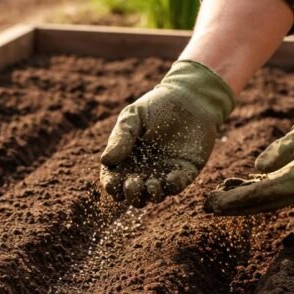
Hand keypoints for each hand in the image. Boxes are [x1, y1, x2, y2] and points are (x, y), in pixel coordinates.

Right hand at [100, 60, 234, 207]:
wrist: (189, 98)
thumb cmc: (156, 105)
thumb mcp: (133, 117)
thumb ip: (121, 138)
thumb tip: (104, 161)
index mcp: (126, 159)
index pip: (114, 180)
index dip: (112, 186)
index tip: (113, 183)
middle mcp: (144, 170)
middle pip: (134, 195)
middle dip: (132, 195)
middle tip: (133, 184)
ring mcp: (164, 172)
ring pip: (155, 196)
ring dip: (152, 195)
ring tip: (152, 184)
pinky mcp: (185, 171)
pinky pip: (178, 186)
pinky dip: (174, 186)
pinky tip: (172, 176)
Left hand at [205, 78, 293, 214]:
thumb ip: (283, 150)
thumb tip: (258, 167)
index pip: (266, 193)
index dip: (239, 199)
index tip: (216, 202)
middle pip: (264, 202)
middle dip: (235, 206)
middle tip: (207, 207)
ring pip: (267, 198)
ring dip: (241, 200)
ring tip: (215, 199)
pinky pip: (274, 189)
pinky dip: (253, 189)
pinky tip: (234, 186)